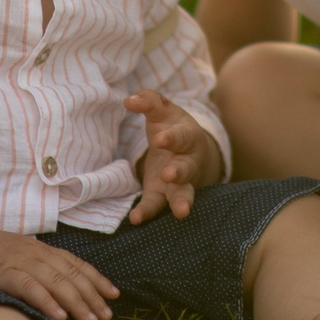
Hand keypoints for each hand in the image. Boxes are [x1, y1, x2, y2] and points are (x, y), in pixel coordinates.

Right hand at [0, 227, 118, 319]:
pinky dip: (46, 300)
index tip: (113, 296)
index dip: (96, 279)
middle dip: (92, 295)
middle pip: (70, 274)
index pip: (74, 263)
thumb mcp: (15, 256)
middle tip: (107, 317)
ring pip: (55, 281)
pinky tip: (59, 316)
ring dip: (76, 302)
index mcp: (38, 248)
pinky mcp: (0, 272)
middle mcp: (33, 252)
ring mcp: (17, 261)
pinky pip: (28, 287)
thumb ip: (35, 268)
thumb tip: (59, 290)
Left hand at [126, 89, 220, 223]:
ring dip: (180, 201)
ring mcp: (178, 181)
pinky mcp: (163, 194)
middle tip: (169, 174)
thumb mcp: (163, 110)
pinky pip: (158, 204)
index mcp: (187, 137)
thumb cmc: (172, 126)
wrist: (188, 150)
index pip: (182, 137)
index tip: (159, 139)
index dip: (172, 138)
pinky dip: (148, 212)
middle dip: (179, 172)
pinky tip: (135, 218)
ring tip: (180, 212)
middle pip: (187, 168)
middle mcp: (187, 161)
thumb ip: (149, 101)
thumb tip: (130, 100)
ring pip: (182, 192)